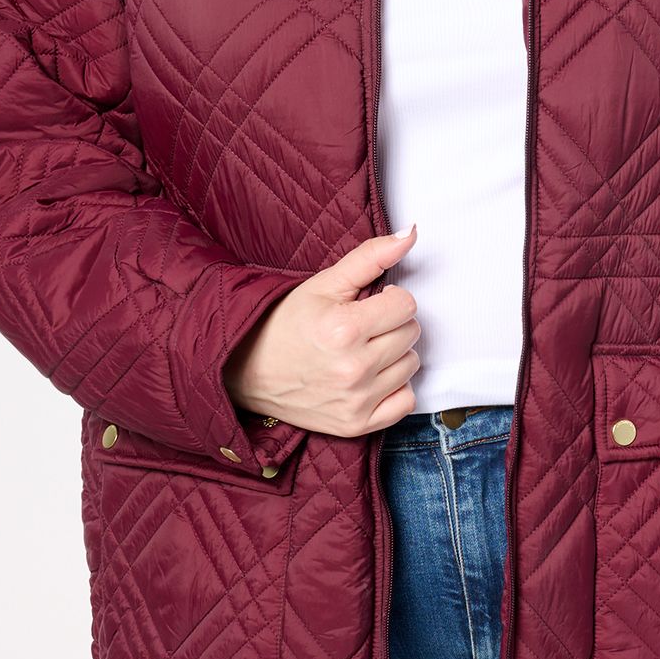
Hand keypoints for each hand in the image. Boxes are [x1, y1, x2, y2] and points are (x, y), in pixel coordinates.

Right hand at [223, 224, 423, 439]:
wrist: (248, 371)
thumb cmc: (286, 323)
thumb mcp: (324, 283)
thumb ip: (370, 256)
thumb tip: (411, 233)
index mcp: (345, 329)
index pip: (406, 304)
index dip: (389, 298)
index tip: (368, 303)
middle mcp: (353, 369)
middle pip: (411, 333)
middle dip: (391, 324)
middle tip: (362, 326)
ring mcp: (356, 401)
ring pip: (411, 365)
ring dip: (394, 355)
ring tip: (363, 350)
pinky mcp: (356, 425)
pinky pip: (405, 403)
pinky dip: (394, 389)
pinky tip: (371, 378)